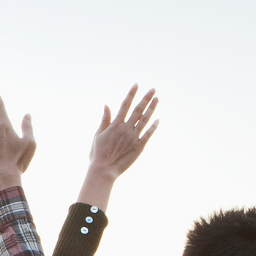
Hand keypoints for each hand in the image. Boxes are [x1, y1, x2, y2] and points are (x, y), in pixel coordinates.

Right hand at [79, 85, 157, 209]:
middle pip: (138, 110)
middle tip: (153, 89)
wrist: (104, 170)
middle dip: (146, 98)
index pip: (125, 105)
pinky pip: (148, 134)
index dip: (131, 94)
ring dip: (152, 108)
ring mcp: (134, 137)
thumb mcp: (97, 135)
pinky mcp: (139, 146)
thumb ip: (105, 120)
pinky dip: (153, 126)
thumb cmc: (98, 154)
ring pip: (145, 120)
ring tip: (157, 99)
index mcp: (115, 125)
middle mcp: (126, 129)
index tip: (137, 85)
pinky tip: (157, 120)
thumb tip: (106, 105)